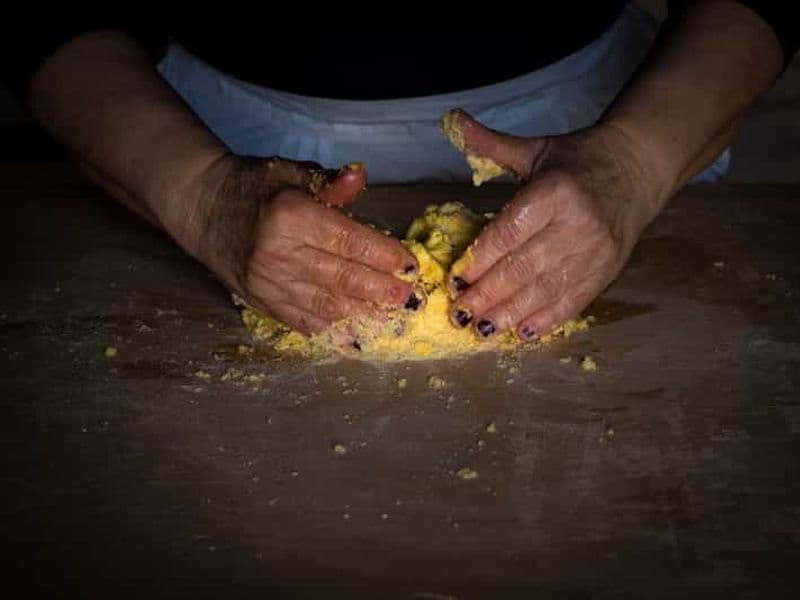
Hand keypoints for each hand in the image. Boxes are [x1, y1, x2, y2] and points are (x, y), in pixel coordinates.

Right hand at [182, 155, 417, 334]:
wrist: (201, 207)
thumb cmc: (253, 187)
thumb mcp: (289, 171)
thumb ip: (329, 182)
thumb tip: (360, 179)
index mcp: (291, 217)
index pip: (349, 241)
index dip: (384, 256)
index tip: (409, 265)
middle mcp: (279, 254)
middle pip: (342, 278)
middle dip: (380, 291)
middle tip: (408, 299)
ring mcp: (268, 284)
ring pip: (325, 306)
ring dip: (362, 315)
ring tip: (390, 320)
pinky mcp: (260, 302)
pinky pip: (301, 322)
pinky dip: (331, 331)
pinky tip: (355, 337)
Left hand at [445, 109, 665, 339]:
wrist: (638, 169)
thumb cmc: (578, 162)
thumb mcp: (535, 149)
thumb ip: (490, 144)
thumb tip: (452, 120)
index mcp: (555, 191)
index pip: (509, 232)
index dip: (480, 259)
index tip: (455, 278)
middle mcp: (577, 224)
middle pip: (523, 267)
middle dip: (487, 294)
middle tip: (459, 312)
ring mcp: (595, 252)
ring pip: (545, 291)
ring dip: (509, 314)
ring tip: (480, 329)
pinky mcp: (606, 271)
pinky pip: (572, 302)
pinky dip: (545, 320)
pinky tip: (520, 333)